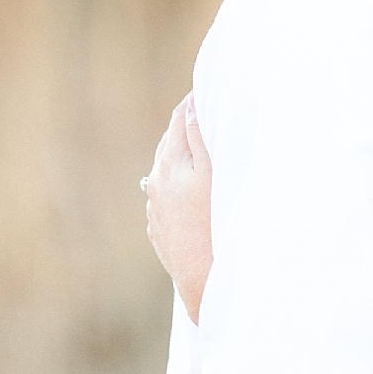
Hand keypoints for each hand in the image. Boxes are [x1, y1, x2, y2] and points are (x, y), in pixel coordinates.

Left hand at [145, 93, 212, 323]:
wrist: (205, 282)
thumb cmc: (216, 223)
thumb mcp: (214, 173)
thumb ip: (200, 136)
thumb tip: (191, 103)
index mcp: (169, 164)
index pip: (180, 119)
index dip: (195, 102)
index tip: (211, 91)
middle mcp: (155, 184)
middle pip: (170, 143)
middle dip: (187, 128)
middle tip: (209, 115)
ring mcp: (155, 210)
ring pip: (166, 172)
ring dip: (181, 158)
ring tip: (201, 151)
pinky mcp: (160, 232)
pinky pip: (166, 199)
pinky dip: (179, 186)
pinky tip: (192, 192)